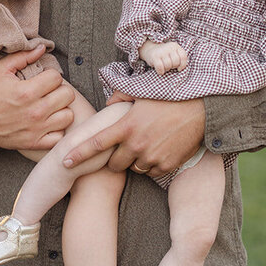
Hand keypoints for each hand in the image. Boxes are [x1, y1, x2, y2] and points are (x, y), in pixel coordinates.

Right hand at [0, 45, 75, 150]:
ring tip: (50, 106)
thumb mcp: (0, 70)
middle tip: (48, 91)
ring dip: (61, 109)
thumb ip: (22, 57)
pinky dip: (57, 129)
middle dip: (59, 90)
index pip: (57, 78)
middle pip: (67, 95)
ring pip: (68, 116)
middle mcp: (35, 111)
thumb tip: (42, 48)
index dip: (50, 75)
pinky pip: (60, 136)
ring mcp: (36, 129)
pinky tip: (48, 122)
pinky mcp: (34, 143)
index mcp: (27, 91)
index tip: (43, 79)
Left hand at [64, 95, 206, 180]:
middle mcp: (136, 144)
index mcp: (126, 126)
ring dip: (134, 161)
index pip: (95, 143)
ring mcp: (152, 156)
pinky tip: (159, 150)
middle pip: (114, 164)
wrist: (200, 108)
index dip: (78, 154)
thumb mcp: (140, 93)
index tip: (65, 161)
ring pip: (133, 169)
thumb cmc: (169, 97)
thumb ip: (119, 99)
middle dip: (115, 158)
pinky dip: (152, 164)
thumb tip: (107, 106)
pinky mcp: (166, 165)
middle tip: (125, 147)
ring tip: (146, 145)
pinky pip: (151, 171)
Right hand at [138, 40, 188, 74]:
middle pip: (176, 62)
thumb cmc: (164, 54)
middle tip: (168, 65)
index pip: (183, 56)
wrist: (149, 49)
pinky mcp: (154, 56)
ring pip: (168, 65)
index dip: (183, 64)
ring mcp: (161, 51)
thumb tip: (180, 68)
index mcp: (175, 46)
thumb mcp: (173, 53)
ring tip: (163, 67)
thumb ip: (179, 58)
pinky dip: (160, 71)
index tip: (179, 68)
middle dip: (173, 67)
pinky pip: (160, 67)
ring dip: (166, 69)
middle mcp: (169, 47)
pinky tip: (160, 71)